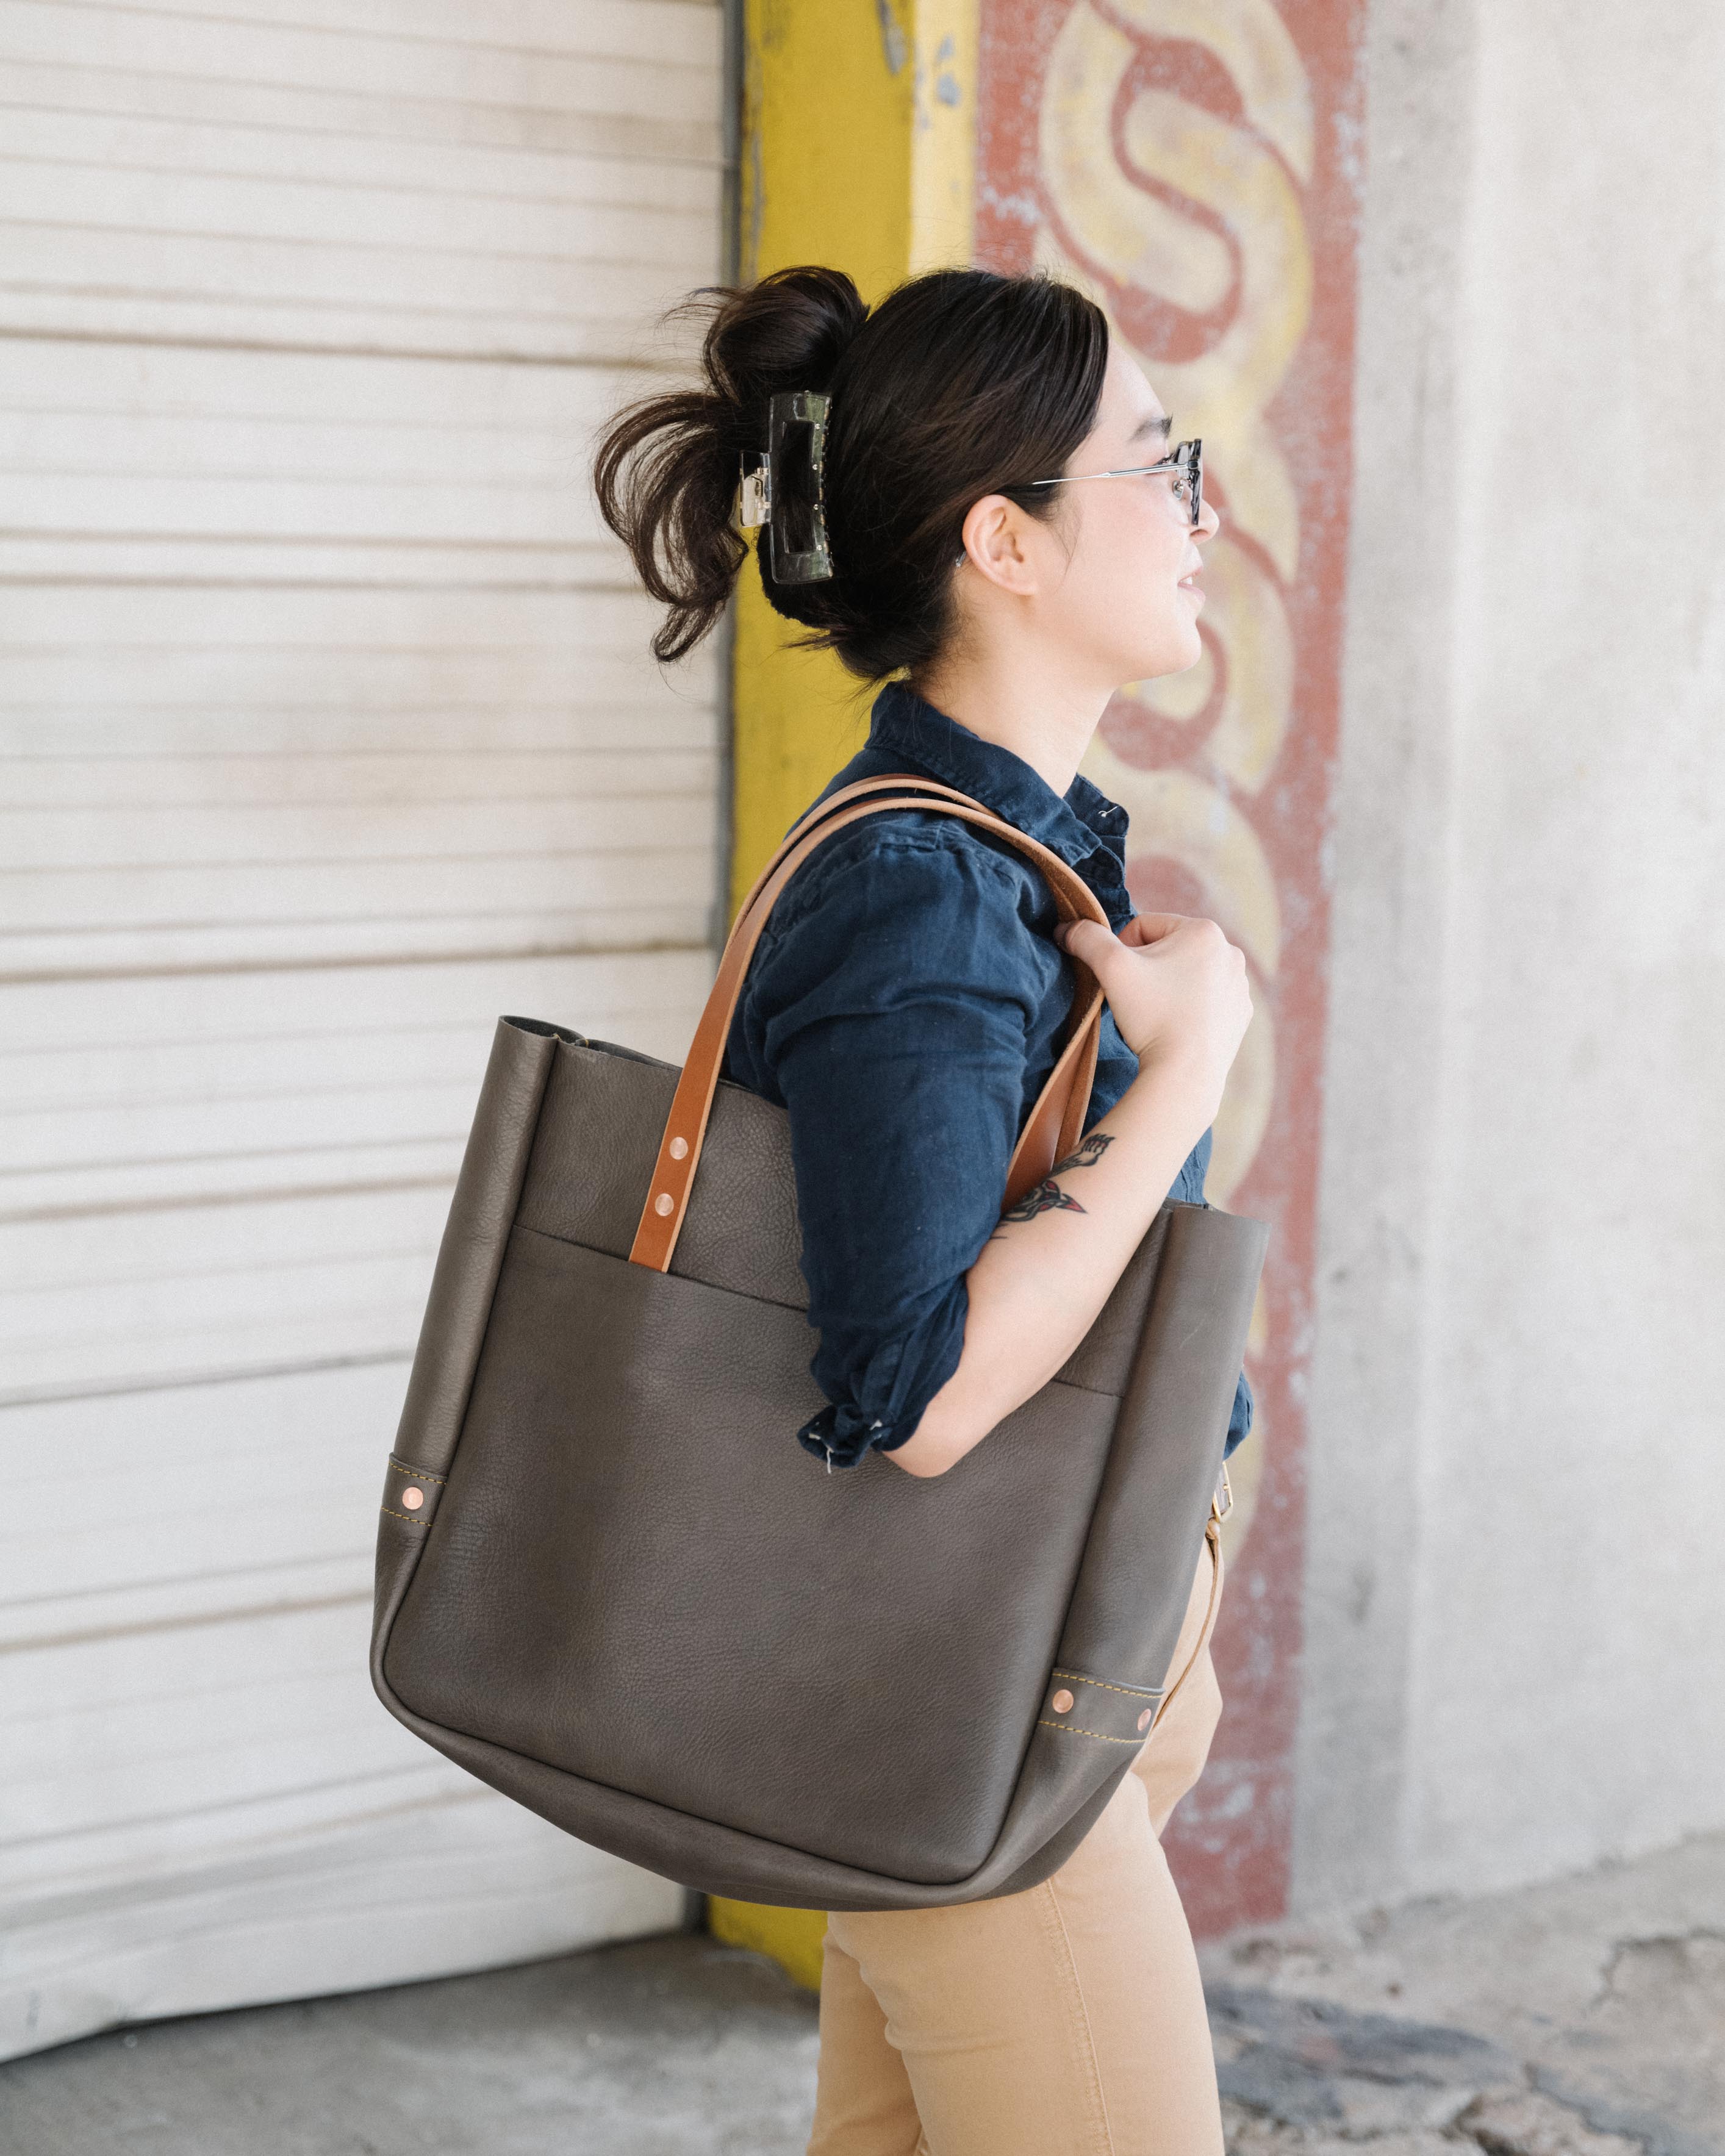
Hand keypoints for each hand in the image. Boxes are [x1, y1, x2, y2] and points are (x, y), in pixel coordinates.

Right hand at [1057, 912, 1251, 1115]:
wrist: (1186, 1074)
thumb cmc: (1152, 1016)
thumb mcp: (1111, 968)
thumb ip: (1087, 938)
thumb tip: (1066, 928)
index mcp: (1204, 931)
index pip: (1144, 926)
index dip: (1122, 951)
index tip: (1122, 981)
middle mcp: (1229, 952)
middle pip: (1168, 949)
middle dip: (1148, 969)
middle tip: (1138, 1000)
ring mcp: (1239, 985)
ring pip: (1187, 974)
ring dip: (1168, 987)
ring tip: (1159, 1015)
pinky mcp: (1241, 1013)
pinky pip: (1206, 999)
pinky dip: (1189, 1008)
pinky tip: (1178, 1027)